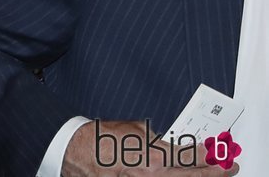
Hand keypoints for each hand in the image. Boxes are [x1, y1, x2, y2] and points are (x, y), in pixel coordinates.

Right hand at [63, 121, 237, 175]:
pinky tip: (181, 176)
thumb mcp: (133, 130)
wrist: (74, 152)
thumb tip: (169, 144)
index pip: (193, 158)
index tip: (220, 153)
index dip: (211, 156)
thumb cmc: (99, 139)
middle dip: (215, 173)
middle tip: (228, 168)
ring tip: (211, 174)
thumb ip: (156, 139)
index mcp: (154, 158)